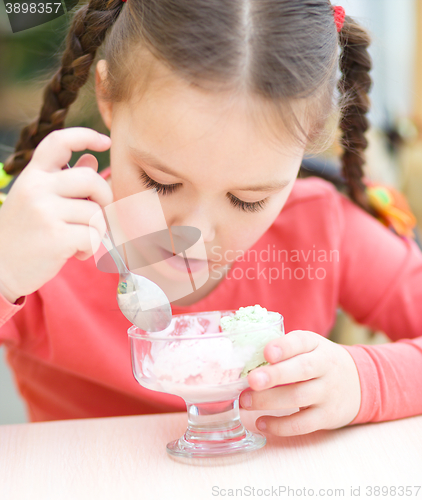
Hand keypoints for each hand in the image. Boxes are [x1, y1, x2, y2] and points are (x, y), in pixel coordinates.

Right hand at [0, 128, 112, 302]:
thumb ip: (66, 180)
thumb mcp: (38, 200)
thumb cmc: (25, 233)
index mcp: (33, 176)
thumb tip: (91, 159)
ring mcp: (45, 212)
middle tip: (97, 214)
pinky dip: (91, 248)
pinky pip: (93, 236)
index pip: (59, 142)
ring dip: (96, 230)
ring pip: (96, 213)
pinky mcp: (56, 237)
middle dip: (104, 197)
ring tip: (79, 240)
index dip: (85, 136)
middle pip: (91, 178)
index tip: (105, 142)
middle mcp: (37, 188)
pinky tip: (77, 253)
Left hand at [239, 330, 360, 435]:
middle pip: (301, 370)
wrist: (359, 382)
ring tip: (245, 402)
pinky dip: (280, 426)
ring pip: (298, 397)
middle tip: (251, 380)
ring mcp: (328, 392)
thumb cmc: (319, 361)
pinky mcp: (327, 416)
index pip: (301, 341)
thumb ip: (284, 349)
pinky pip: (303, 424)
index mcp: (316, 344)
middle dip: (275, 376)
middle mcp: (325, 366)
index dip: (284, 347)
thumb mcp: (309, 347)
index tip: (266, 352)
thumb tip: (242, 357)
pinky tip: (261, 423)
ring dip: (269, 401)